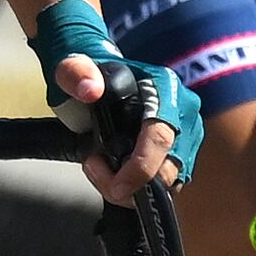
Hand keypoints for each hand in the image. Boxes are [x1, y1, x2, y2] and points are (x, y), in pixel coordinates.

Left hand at [30, 0, 188, 199]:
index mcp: (165, 90)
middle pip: (169, 168)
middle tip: (91, 166)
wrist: (92, 80)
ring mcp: (184, 135)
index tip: (116, 185)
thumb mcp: (71, 69)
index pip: (161, 137)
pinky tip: (110, 172)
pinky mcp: (177, 153)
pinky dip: (136, 186)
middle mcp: (183, 114)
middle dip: (129, 182)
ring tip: (96, 165)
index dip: (141, 167)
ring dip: (130, 186)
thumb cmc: (85, 75)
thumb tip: (90, 89)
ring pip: (168, 181)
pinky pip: (163, 183)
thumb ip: (75, 73)